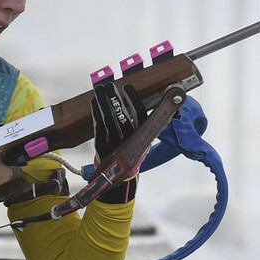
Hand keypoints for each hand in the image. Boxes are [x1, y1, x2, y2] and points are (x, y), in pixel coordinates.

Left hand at [90, 83, 147, 203]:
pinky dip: (95, 113)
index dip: (133, 100)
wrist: (121, 174)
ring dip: (102, 102)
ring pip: (108, 120)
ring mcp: (115, 144)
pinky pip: (98, 127)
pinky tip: (94, 102)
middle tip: (109, 85)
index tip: (126, 86)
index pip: (140, 115)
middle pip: (121, 116)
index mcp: (143, 136)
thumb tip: (165, 99)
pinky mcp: (102, 147)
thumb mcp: (144, 138)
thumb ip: (147, 121)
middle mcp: (130, 140)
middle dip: (114, 99)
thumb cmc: (133, 149)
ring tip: (99, 89)